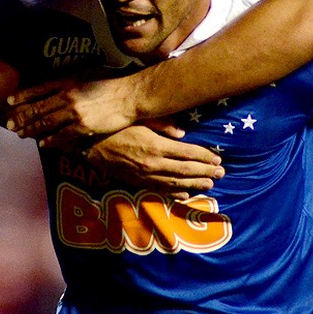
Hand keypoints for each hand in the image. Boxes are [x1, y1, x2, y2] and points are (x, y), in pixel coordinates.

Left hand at [5, 75, 136, 147]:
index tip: (9, 101)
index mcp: (67, 81)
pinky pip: (61, 135)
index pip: (38, 89)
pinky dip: (50, 140)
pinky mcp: (83, 126)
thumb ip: (71, 80)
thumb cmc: (112, 82)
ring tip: (21, 135)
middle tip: (9, 125)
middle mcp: (67, 96)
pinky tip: (42, 143)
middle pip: (38, 108)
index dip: (22, 96)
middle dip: (21, 117)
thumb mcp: (87, 74)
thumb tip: (57, 85)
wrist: (129, 95)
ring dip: (31, 130)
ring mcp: (74, 112)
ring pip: (46, 122)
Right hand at [85, 122, 224, 199]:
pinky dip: (175, 193)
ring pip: (176, 182)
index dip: (205, 156)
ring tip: (210, 184)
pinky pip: (160, 190)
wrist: (90, 146)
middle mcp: (154, 164)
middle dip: (205, 172)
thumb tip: (182, 133)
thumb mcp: (139, 119)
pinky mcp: (138, 183)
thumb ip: (162, 125)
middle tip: (221, 174)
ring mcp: (146, 176)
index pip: (187, 152)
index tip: (217, 158)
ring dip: (195, 184)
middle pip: (186, 169)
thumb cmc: (116, 127)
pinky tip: (186, 194)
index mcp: (156, 146)